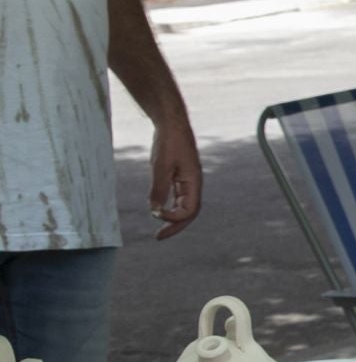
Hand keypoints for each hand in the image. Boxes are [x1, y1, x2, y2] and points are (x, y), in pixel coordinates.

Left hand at [149, 118, 201, 240]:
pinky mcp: (180, 177)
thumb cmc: (169, 142)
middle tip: (158, 238)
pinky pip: (177, 198)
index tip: (155, 214)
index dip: (173, 217)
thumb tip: (155, 211)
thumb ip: (159, 189)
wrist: (172, 123)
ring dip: (172, 219)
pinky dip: (169, 207)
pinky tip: (159, 211)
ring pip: (183, 207)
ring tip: (158, 229)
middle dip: (175, 226)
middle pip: (189, 213)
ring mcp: (188, 181)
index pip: (189, 210)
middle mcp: (193, 185)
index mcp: (194, 183)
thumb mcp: (161, 166)